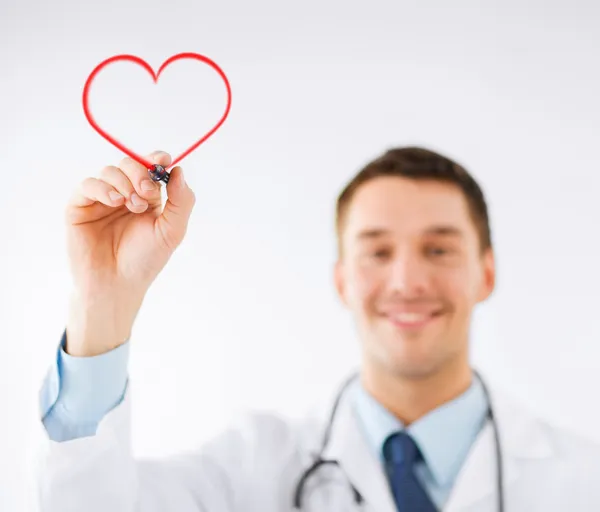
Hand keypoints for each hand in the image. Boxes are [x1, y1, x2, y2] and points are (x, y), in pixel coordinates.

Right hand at [64, 151, 195, 355]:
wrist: (117, 284)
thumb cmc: (145, 260)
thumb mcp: (173, 231)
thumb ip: (182, 201)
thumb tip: (178, 170)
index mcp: (148, 197)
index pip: (151, 167)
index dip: (156, 159)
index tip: (162, 161)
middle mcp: (125, 194)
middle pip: (130, 163)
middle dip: (140, 173)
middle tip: (147, 192)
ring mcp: (102, 199)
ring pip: (110, 170)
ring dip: (124, 182)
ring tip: (132, 206)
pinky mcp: (80, 206)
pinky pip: (89, 184)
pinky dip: (103, 187)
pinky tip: (115, 201)